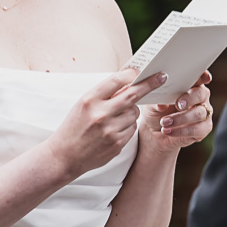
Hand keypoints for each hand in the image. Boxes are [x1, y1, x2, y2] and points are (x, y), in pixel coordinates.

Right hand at [48, 68, 167, 181]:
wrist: (65, 156)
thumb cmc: (74, 126)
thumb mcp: (83, 104)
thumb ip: (104, 93)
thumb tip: (129, 81)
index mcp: (89, 100)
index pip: (116, 80)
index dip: (131, 74)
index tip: (141, 71)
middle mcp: (100, 114)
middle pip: (132, 95)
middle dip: (149, 84)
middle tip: (161, 77)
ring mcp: (110, 131)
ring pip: (134, 113)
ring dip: (131, 110)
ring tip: (116, 115)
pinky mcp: (117, 144)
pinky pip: (132, 128)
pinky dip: (128, 125)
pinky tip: (115, 129)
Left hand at [139, 71, 212, 154]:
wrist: (155, 132)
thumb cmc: (156, 111)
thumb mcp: (151, 104)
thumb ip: (156, 102)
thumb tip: (161, 105)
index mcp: (189, 85)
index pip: (199, 76)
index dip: (203, 76)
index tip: (203, 77)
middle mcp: (199, 97)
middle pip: (202, 93)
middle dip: (190, 98)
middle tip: (178, 105)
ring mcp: (203, 112)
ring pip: (199, 113)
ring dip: (181, 118)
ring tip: (164, 122)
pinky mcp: (203, 128)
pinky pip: (198, 129)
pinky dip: (181, 131)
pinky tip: (168, 131)